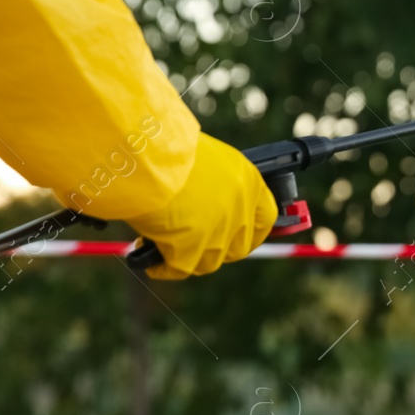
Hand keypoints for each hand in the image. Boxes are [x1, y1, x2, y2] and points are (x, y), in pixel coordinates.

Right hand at [125, 132, 276, 278]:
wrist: (148, 156)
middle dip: (221, 247)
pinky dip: (163, 266)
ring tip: (166, 244)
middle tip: (199, 240)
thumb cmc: (170, 146)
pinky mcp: (188, 253)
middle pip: (240, 246)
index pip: (266, 218)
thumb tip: (205, 200)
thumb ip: (215, 182)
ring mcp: (216, 236)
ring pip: (209, 261)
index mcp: (249, 183)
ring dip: (191, 257)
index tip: (244, 233)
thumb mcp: (205, 158)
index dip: (255, 230)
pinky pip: (178, 269)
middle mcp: (239, 212)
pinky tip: (149, 258)